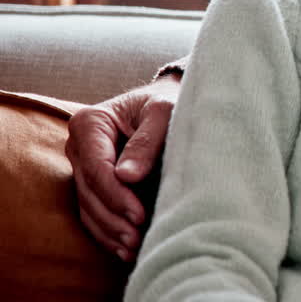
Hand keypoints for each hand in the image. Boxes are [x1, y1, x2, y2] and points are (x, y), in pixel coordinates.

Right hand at [65, 76, 180, 261]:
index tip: (139, 215)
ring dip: (110, 231)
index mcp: (90, 123)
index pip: (97, 168)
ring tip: (134, 249)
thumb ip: (147, 140)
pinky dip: (108, 232)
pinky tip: (125, 250)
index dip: (116, 195)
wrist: (167, 104)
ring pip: (89, 206)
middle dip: (114, 218)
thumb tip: (127, 176)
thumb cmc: (168, 103)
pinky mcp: (91, 184)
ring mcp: (82, 166)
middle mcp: (79, 146)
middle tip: (138, 239)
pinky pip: (93, 212)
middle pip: (90, 191)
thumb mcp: (164, 112)